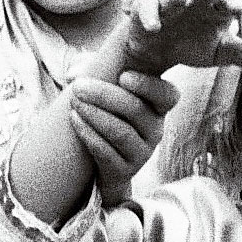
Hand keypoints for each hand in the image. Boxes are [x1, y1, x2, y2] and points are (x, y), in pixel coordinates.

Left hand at [65, 70, 179, 199]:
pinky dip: (88, 133)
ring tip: (74, 102)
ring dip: (94, 114)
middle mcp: (155, 130)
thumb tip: (75, 72)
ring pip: (120, 132)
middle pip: (135, 110)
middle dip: (104, 95)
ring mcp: (141, 152)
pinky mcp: (123, 170)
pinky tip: (74, 119)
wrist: (106, 163)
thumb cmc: (109, 116)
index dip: (148, 85)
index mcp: (157, 107)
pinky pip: (106, 152)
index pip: (167, 95)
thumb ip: (102, 74)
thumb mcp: (112, 94)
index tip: (123, 76)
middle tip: (78, 87)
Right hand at [122, 0, 241, 76]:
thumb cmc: (194, 44)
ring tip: (181, 0)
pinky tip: (155, 28)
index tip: (238, 9)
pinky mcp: (147, 6)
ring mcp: (169, 0)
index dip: (234, 0)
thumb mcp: (218, 52)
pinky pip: (148, 7)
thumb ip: (240, 53)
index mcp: (216, 7)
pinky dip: (150, 16)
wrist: (158, 51)